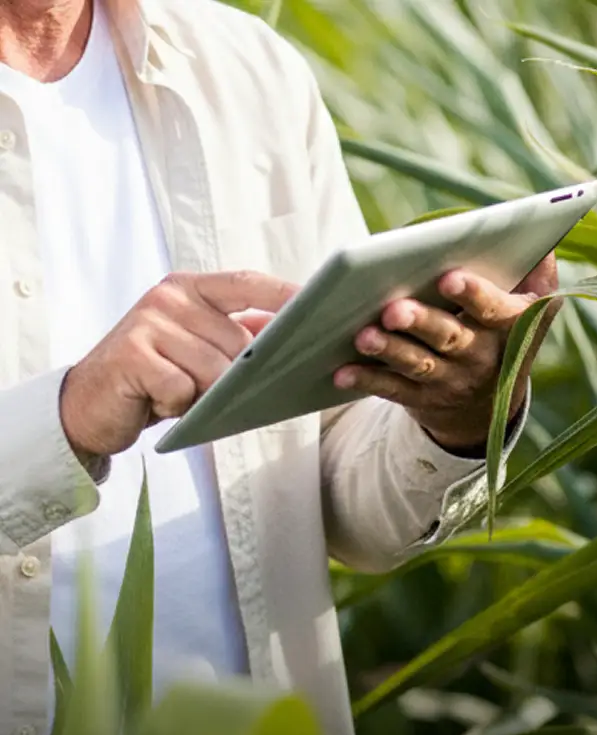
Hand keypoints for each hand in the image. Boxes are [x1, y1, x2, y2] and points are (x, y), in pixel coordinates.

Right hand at [60, 271, 296, 457]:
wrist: (89, 404)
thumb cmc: (156, 377)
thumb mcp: (197, 350)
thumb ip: (237, 338)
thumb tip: (293, 338)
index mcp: (189, 288)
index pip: (246, 283)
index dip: (285, 294)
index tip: (322, 303)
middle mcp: (168, 296)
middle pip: (237, 340)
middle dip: (239, 375)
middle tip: (223, 392)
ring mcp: (147, 322)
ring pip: (214, 369)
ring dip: (205, 395)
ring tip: (181, 396)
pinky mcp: (131, 354)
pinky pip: (183, 389)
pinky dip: (177, 406)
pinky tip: (157, 402)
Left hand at [334, 254, 558, 452]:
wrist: (489, 398)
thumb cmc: (502, 326)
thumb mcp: (531, 302)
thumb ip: (534, 268)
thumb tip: (538, 229)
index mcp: (513, 325)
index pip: (496, 309)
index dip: (474, 295)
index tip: (448, 277)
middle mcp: (483, 357)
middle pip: (450, 338)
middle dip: (421, 322)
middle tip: (393, 309)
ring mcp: (452, 381)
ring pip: (418, 364)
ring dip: (389, 350)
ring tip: (363, 335)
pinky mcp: (423, 398)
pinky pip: (393, 390)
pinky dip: (367, 380)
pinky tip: (340, 371)